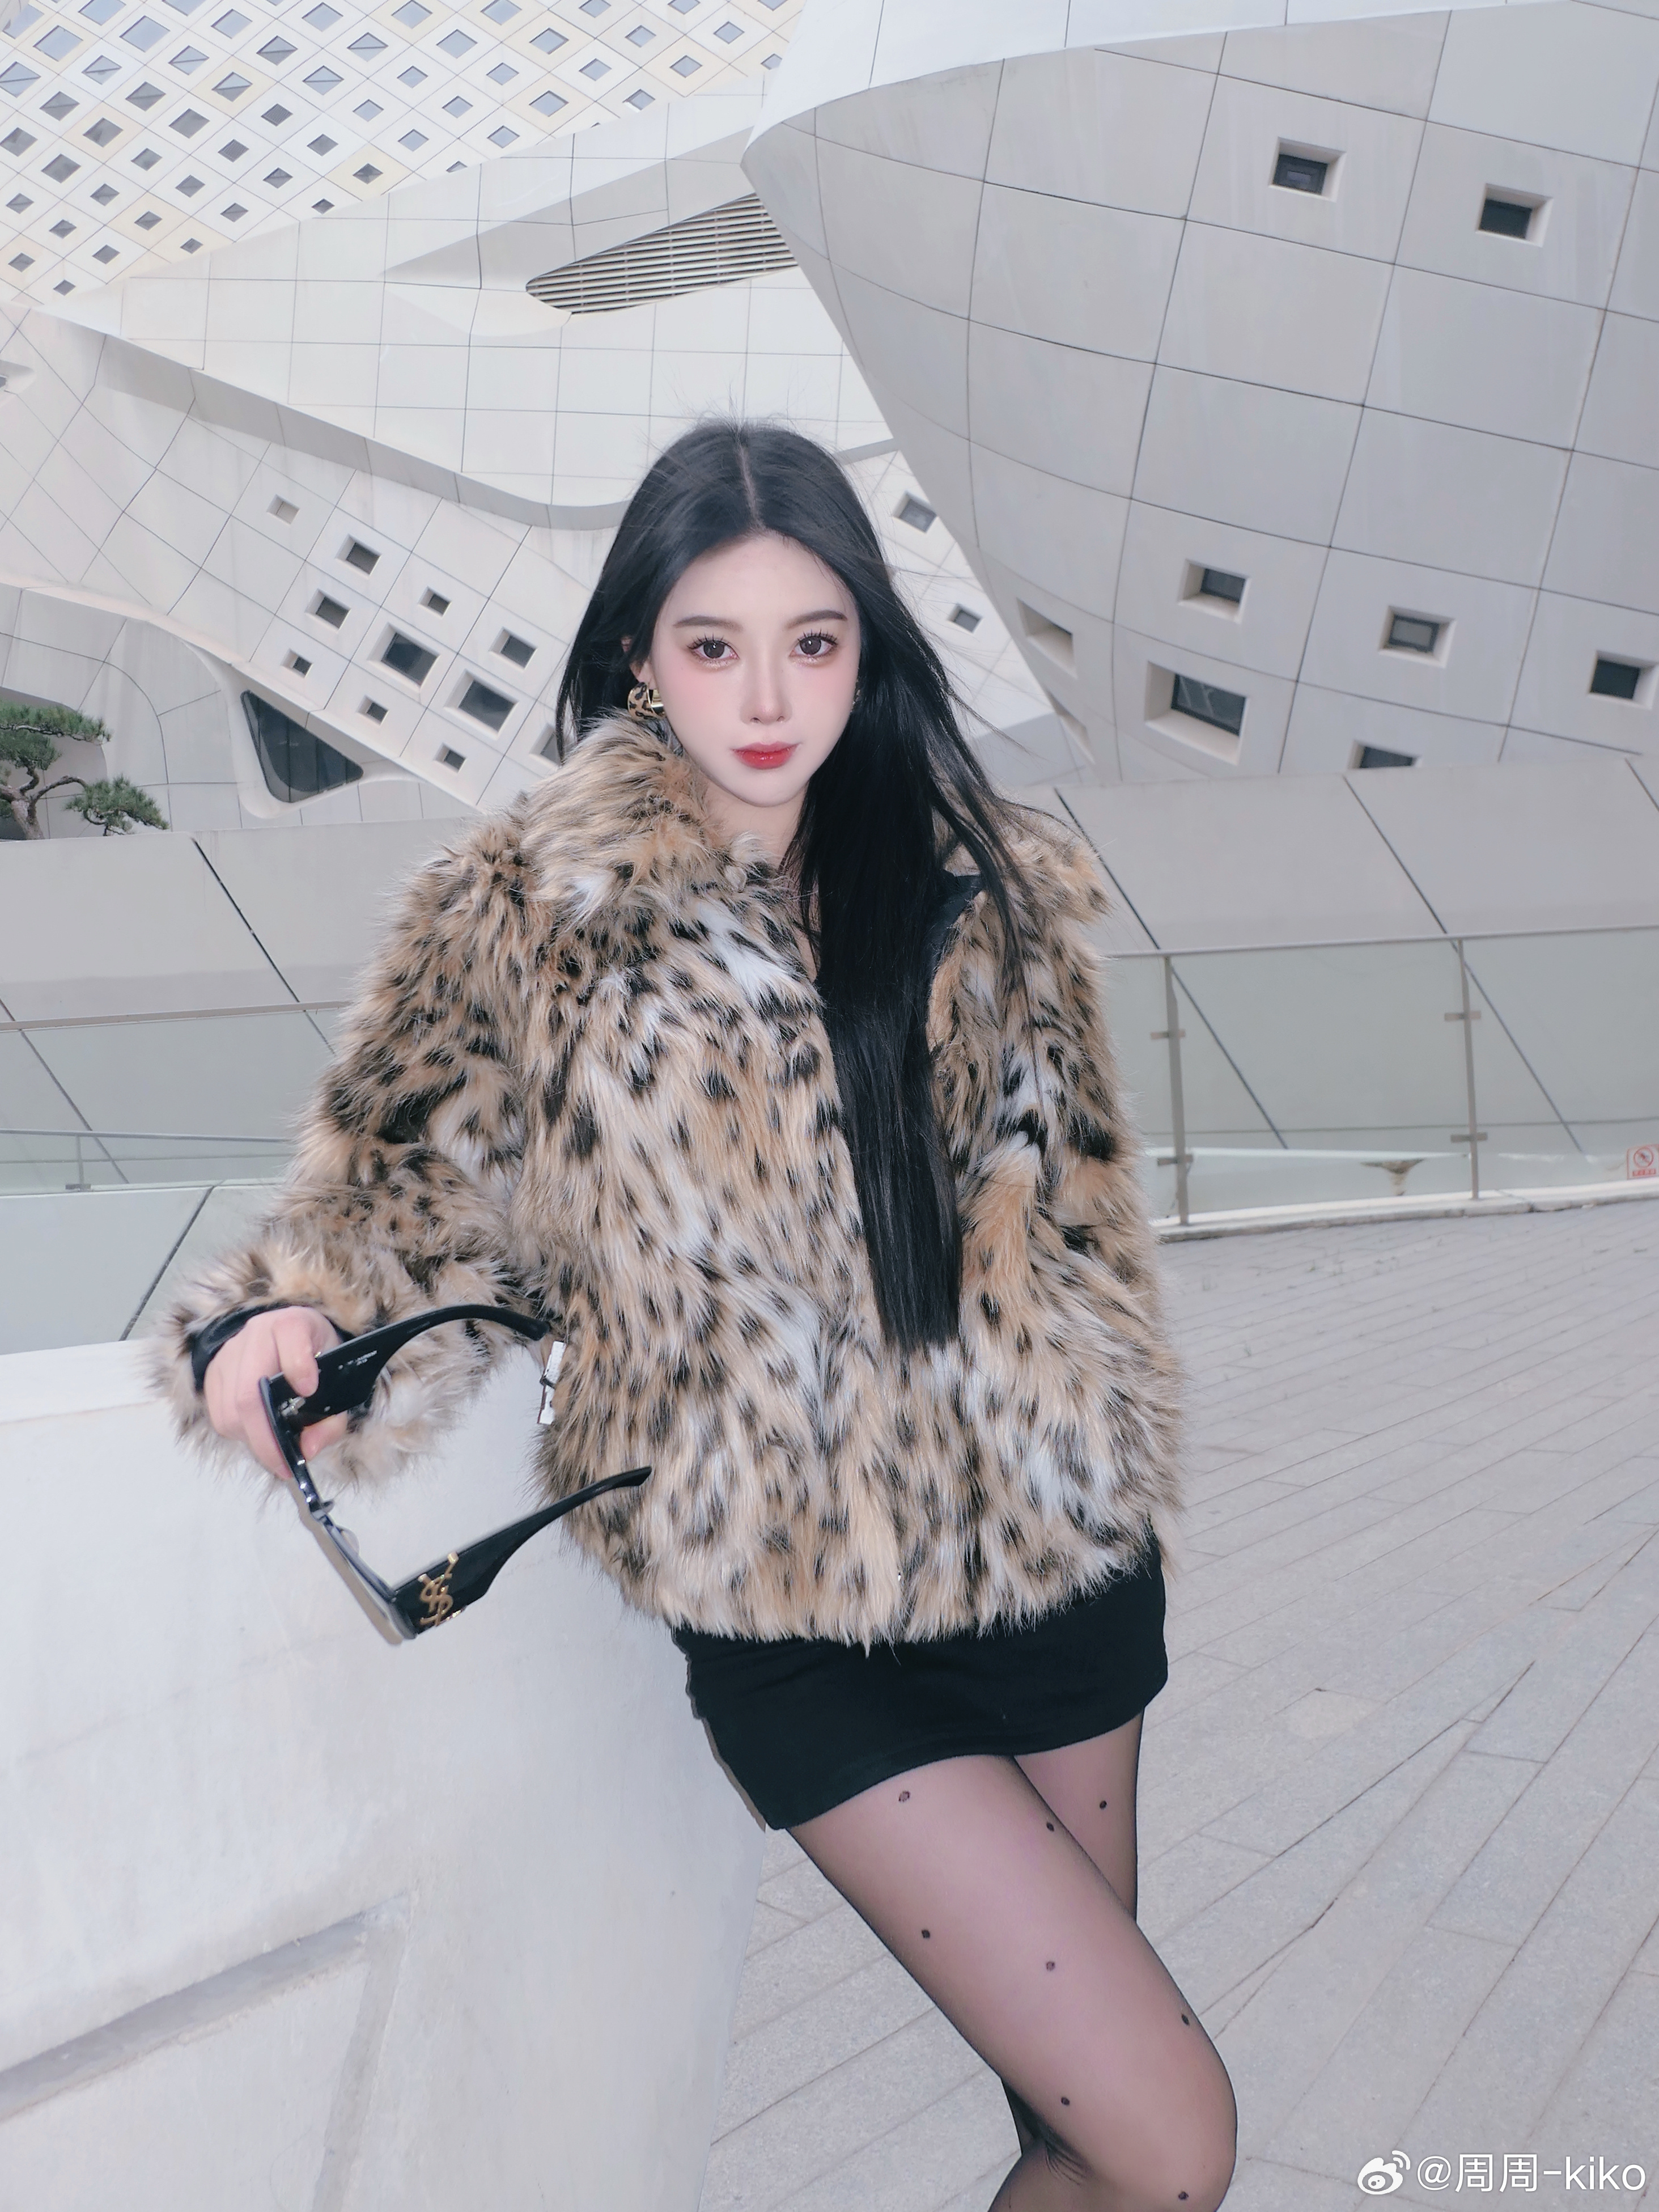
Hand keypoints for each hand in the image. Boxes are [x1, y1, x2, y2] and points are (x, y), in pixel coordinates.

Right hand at [202, 1305, 346, 1479]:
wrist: (284, 1338)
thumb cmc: (316, 1359)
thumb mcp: (337, 1379)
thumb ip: (332, 1417)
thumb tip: (307, 1450)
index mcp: (294, 1324)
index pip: (291, 1333)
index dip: (298, 1364)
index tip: (309, 1391)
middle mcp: (256, 1333)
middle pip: (249, 1391)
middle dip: (266, 1437)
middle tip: (284, 1465)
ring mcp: (228, 1354)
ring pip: (229, 1409)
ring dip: (252, 1439)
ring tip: (274, 1452)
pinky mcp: (212, 1373)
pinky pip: (218, 1415)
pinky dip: (238, 1434)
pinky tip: (257, 1435)